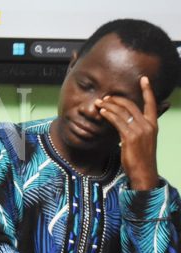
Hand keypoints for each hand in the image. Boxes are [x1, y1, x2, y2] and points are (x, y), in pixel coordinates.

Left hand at [96, 76, 158, 190]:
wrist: (144, 173)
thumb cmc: (141, 158)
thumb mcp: (142, 141)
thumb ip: (136, 129)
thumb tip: (123, 120)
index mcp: (153, 126)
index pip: (151, 104)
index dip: (148, 90)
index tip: (144, 79)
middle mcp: (148, 126)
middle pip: (131, 105)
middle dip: (116, 99)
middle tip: (105, 97)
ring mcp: (140, 131)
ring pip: (122, 112)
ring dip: (108, 105)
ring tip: (99, 103)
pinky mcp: (130, 137)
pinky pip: (117, 121)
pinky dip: (108, 114)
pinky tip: (102, 112)